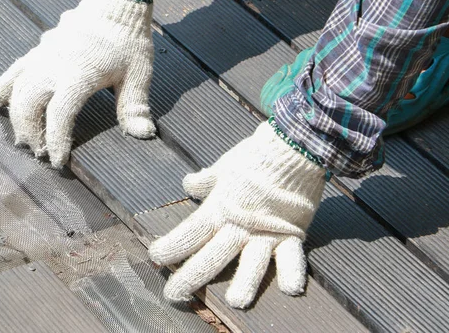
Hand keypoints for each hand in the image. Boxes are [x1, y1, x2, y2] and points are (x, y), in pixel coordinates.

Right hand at [0, 0, 155, 166]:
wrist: (113, 5)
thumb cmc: (128, 42)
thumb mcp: (138, 74)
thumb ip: (135, 106)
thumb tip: (143, 133)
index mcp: (79, 76)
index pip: (59, 116)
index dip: (57, 141)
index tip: (59, 161)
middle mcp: (53, 67)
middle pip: (28, 106)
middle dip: (31, 134)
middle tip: (40, 152)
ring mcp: (41, 58)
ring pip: (16, 92)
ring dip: (16, 118)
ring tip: (26, 138)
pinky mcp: (36, 51)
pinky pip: (12, 71)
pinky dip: (3, 88)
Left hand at [149, 122, 325, 307]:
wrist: (291, 145)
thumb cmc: (254, 156)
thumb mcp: (223, 167)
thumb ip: (205, 181)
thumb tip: (189, 184)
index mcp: (220, 208)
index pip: (190, 232)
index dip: (171, 246)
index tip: (156, 257)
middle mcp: (240, 225)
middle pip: (212, 255)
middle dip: (191, 277)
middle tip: (174, 295)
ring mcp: (266, 231)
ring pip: (252, 262)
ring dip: (245, 282)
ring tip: (236, 302)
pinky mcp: (292, 232)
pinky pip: (293, 255)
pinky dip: (293, 271)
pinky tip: (290, 289)